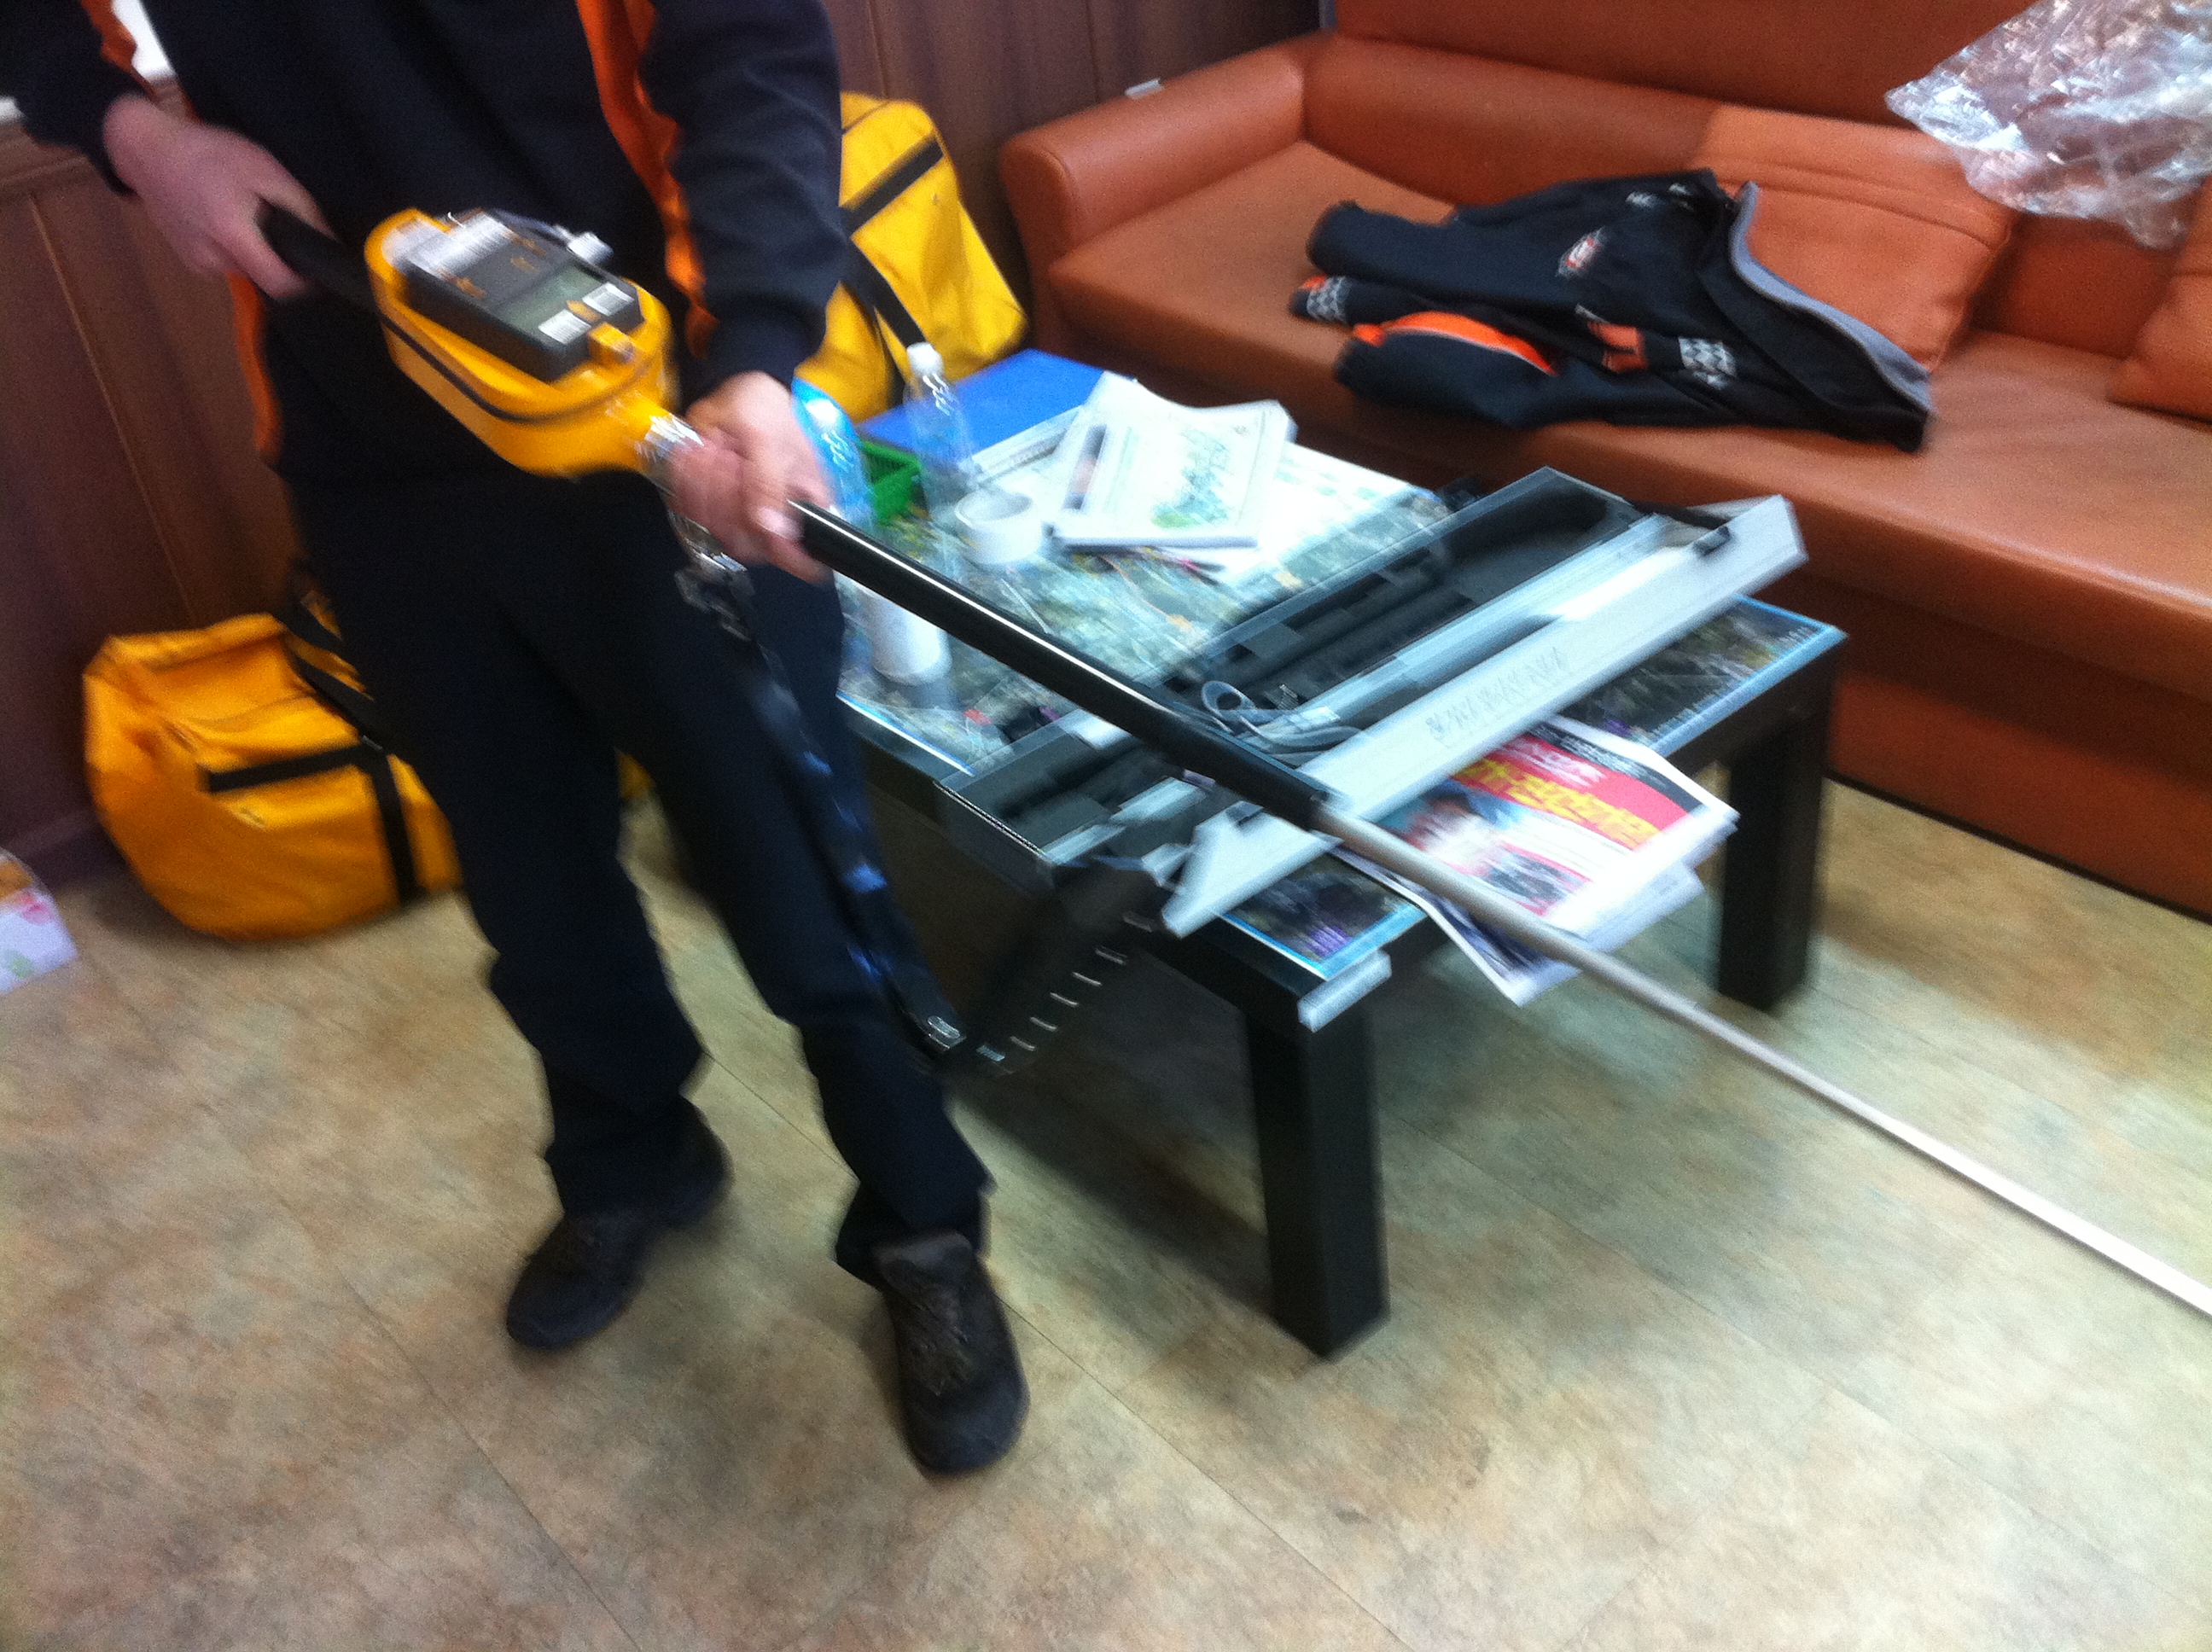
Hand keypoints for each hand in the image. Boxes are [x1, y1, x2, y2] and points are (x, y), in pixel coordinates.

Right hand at [102, 95, 324, 298]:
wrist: (147, 151)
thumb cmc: (206, 153)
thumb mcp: (263, 169)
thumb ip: (300, 207)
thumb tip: (326, 239)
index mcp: (233, 234)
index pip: (281, 285)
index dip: (303, 281)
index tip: (313, 267)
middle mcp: (213, 257)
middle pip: (265, 275)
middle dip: (276, 254)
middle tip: (270, 219)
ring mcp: (198, 263)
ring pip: (246, 268)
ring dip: (254, 248)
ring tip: (241, 212)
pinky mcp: (190, 261)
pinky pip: (227, 262)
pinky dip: (233, 246)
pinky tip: (222, 217)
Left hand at [668, 371, 830, 581]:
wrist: (737, 392)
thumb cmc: (766, 411)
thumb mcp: (769, 441)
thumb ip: (769, 486)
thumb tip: (773, 529)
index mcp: (805, 507)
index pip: (800, 556)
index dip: (786, 557)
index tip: (763, 533)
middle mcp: (774, 519)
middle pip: (746, 543)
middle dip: (728, 500)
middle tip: (728, 459)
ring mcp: (742, 516)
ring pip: (714, 529)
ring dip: (704, 484)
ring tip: (713, 448)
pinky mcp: (712, 507)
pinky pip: (691, 513)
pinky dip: (687, 481)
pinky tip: (699, 455)